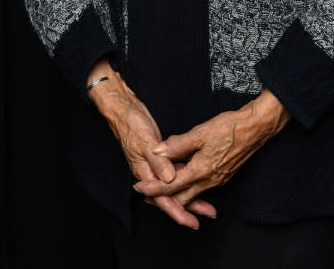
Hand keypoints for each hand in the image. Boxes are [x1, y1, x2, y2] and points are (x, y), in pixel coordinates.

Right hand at [87, 60, 216, 228]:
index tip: (191, 221)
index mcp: (144, 173)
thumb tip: (169, 180)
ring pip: (175, 186)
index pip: (162, 199)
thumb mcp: (145, 142)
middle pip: (171, 196)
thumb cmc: (132, 125)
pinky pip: (175, 172)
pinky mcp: (161, 157)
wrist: (125, 111)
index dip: (177, 211)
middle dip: (189, 207)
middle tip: (208, 214)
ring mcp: (156, 166)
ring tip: (207, 204)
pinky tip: (197, 181)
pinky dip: (186, 178)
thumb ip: (158, 161)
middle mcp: (151, 173)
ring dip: (190, 194)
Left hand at [132, 89, 289, 207]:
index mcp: (201, 171)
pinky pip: (201, 186)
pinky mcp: (223, 175)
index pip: (171, 187)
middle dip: (162, 198)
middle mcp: (210, 181)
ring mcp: (218, 180)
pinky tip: (183, 177)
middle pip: (181, 197)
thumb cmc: (229, 128)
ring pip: (192, 193)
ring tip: (161, 187)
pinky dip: (189, 186)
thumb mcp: (200, 133)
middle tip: (146, 195)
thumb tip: (157, 152)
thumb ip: (177, 145)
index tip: (138, 189)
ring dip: (176, 193)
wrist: (255, 128)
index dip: (153, 189)